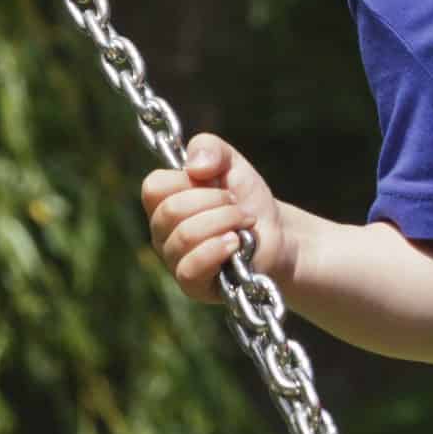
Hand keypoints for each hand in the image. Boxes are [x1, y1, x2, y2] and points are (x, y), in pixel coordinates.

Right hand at [141, 133, 289, 302]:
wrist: (279, 235)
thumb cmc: (247, 200)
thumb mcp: (231, 163)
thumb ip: (209, 148)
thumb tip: (194, 167)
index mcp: (163, 203)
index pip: (153, 187)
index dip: (189, 181)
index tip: (216, 184)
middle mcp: (162, 233)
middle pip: (171, 210)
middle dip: (216, 202)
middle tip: (238, 207)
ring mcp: (174, 260)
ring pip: (184, 236)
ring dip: (225, 222)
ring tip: (243, 224)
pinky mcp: (192, 285)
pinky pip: (190, 267)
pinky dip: (217, 249)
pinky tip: (236, 243)